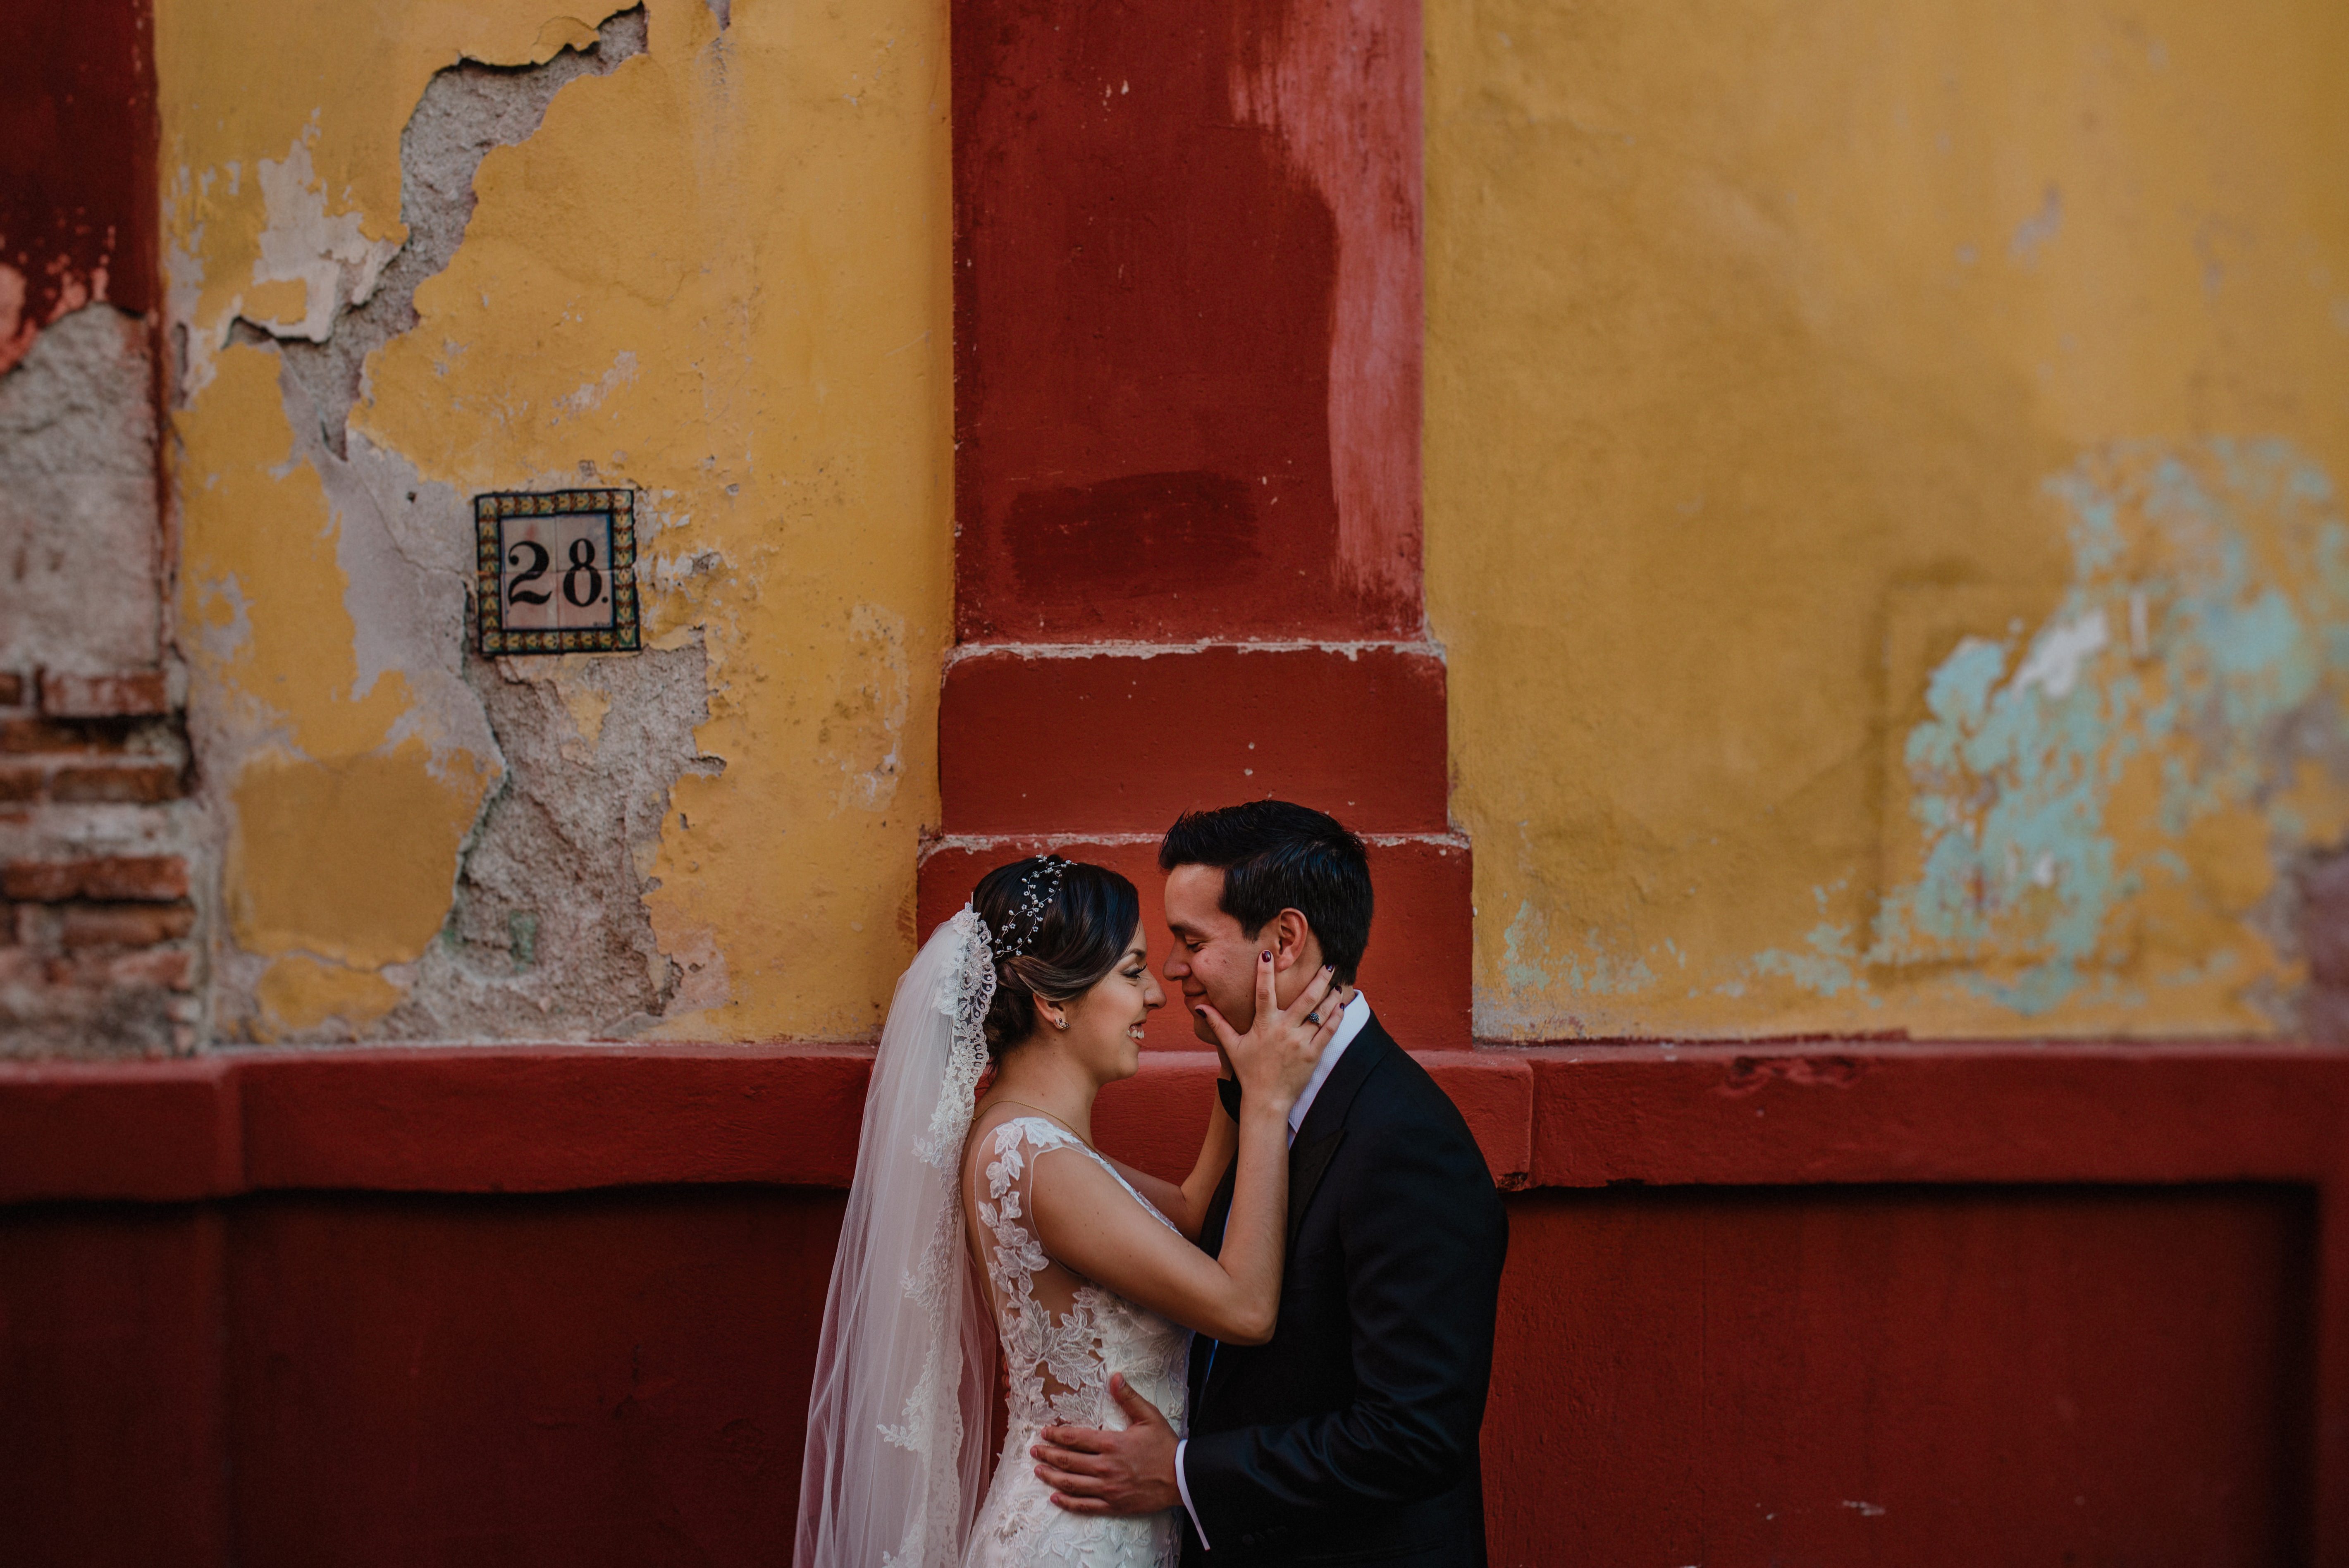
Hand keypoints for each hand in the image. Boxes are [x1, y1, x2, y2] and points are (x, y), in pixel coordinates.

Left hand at [1034, 1373, 1180, 1516]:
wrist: (1181, 1478)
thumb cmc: (1165, 1446)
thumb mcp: (1149, 1416)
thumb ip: (1128, 1397)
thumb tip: (1114, 1376)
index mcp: (1112, 1444)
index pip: (1075, 1438)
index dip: (1057, 1435)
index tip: (1045, 1432)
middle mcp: (1106, 1467)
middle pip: (1068, 1461)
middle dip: (1048, 1455)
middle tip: (1034, 1450)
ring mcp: (1108, 1489)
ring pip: (1072, 1484)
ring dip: (1051, 1477)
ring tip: (1038, 1471)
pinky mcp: (1113, 1505)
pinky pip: (1085, 1506)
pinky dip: (1068, 1503)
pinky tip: (1055, 1498)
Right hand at [1197, 952, 1342, 1114]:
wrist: (1267, 1101)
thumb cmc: (1249, 1072)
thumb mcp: (1232, 1046)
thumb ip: (1218, 1024)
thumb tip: (1199, 1006)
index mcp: (1264, 1025)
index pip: (1264, 992)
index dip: (1264, 972)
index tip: (1268, 953)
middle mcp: (1284, 1030)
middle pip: (1306, 998)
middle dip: (1320, 979)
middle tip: (1330, 964)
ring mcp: (1301, 1042)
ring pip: (1321, 1013)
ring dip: (1332, 996)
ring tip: (1338, 983)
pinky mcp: (1313, 1054)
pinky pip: (1329, 1031)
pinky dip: (1336, 1017)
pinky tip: (1340, 1006)